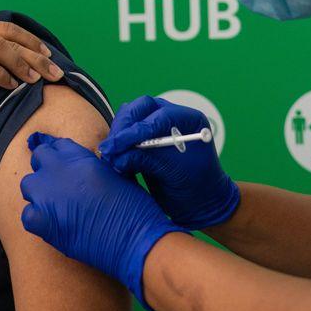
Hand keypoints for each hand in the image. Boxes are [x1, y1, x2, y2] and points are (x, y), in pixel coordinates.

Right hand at [0, 21, 62, 115]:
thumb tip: (8, 69)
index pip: (8, 28)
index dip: (31, 40)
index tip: (49, 55)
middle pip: (10, 37)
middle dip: (36, 54)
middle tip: (55, 71)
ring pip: (1, 48)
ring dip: (23, 64)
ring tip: (36, 80)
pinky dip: (2, 75)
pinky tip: (11, 86)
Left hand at [20, 133, 181, 308]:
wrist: (134, 241)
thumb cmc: (134, 208)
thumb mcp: (116, 174)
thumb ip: (92, 166)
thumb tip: (81, 170)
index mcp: (79, 157)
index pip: (57, 145)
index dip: (59, 154)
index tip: (60, 161)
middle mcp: (59, 171)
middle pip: (38, 158)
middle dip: (46, 167)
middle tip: (58, 182)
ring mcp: (47, 196)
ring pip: (28, 185)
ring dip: (39, 191)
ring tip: (55, 204)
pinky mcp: (42, 222)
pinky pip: (27, 215)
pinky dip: (36, 219)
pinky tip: (52, 224)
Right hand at [99, 96, 239, 229]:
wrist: (199, 202)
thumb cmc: (196, 188)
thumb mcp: (173, 174)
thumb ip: (146, 161)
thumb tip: (117, 157)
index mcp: (189, 121)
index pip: (159, 116)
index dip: (137, 130)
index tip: (118, 146)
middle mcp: (173, 117)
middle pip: (141, 108)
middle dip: (124, 127)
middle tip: (110, 149)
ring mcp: (158, 124)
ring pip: (130, 116)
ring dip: (118, 134)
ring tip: (110, 156)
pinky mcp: (146, 136)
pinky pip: (127, 130)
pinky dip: (119, 142)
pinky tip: (114, 158)